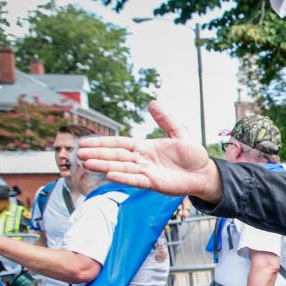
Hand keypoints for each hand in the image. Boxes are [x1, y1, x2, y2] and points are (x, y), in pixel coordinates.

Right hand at [76, 101, 221, 201]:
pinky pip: (136, 180)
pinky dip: (123, 177)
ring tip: (88, 163)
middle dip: (98, 154)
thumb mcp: (180, 132)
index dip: (103, 142)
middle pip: (116, 156)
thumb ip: (165, 119)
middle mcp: (142, 160)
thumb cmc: (193, 154)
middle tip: (79, 153)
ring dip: (105, 165)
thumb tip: (152, 102)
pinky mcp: (154, 183)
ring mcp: (146, 172)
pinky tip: (110, 175)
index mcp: (145, 147)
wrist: (205, 172)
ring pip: (121, 168)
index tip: (86, 142)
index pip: (120, 143)